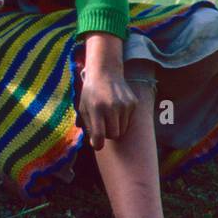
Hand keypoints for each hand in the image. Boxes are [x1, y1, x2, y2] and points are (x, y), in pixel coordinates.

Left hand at [76, 31, 135, 149]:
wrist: (105, 73)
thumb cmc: (91, 93)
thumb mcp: (83, 108)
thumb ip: (89, 126)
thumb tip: (96, 144)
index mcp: (96, 108)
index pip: (100, 135)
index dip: (98, 144)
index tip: (97, 145)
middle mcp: (112, 107)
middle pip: (114, 135)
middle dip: (107, 134)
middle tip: (102, 126)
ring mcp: (125, 105)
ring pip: (122, 130)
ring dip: (115, 127)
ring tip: (108, 116)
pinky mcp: (133, 103)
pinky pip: (128, 121)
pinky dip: (122, 119)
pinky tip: (116, 108)